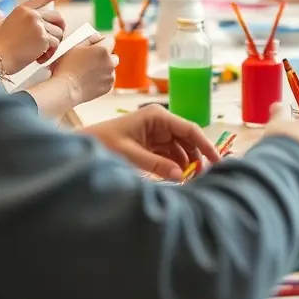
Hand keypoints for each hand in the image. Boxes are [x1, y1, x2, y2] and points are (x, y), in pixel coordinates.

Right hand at [0, 0, 65, 72]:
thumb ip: (6, 22)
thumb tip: (4, 24)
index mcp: (21, 10)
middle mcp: (32, 15)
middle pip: (57, 17)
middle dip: (59, 28)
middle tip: (55, 39)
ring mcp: (39, 26)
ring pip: (58, 33)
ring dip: (53, 45)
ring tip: (41, 53)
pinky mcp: (44, 38)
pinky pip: (56, 45)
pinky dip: (50, 54)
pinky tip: (39, 59)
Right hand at [49, 33, 116, 104]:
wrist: (65, 89)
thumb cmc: (66, 68)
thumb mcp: (73, 47)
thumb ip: (88, 39)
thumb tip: (98, 37)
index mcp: (102, 50)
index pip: (110, 39)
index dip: (101, 41)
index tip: (94, 45)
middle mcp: (110, 62)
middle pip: (113, 54)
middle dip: (105, 55)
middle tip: (91, 59)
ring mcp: (110, 75)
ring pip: (111, 67)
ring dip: (104, 67)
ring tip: (89, 71)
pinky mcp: (109, 86)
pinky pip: (109, 78)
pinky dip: (103, 78)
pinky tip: (90, 79)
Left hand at [86, 104, 220, 180]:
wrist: (81, 146)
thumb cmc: (102, 143)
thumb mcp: (129, 154)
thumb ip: (155, 164)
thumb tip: (180, 174)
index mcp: (158, 116)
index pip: (190, 129)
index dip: (206, 145)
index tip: (218, 161)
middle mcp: (161, 123)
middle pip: (188, 140)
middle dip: (197, 157)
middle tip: (204, 177)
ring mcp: (156, 134)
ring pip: (181, 150)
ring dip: (186, 164)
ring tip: (191, 181)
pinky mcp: (151, 146)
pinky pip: (170, 156)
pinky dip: (175, 167)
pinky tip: (178, 178)